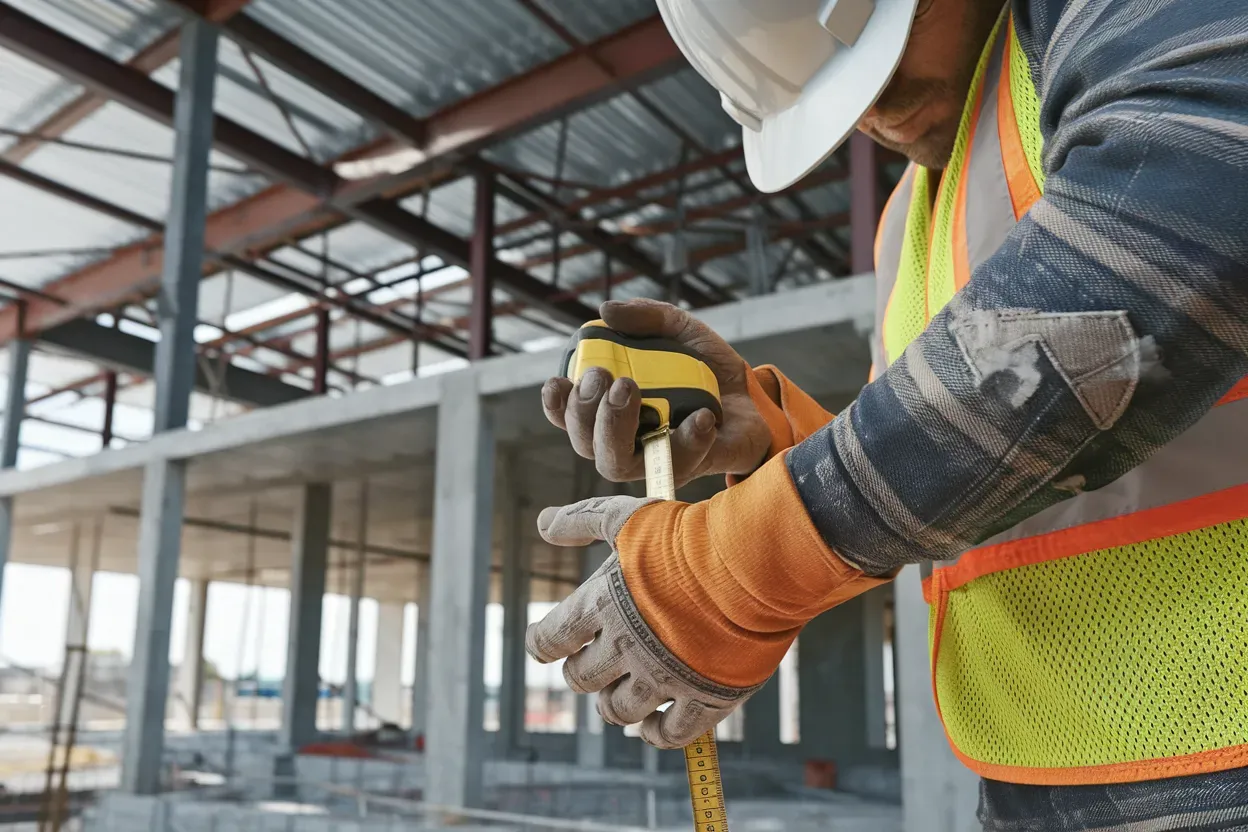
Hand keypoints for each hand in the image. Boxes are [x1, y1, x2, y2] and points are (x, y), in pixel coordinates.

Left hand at [525, 495, 760, 748]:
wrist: (756, 563)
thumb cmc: (690, 536)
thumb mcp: (629, 518)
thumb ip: (582, 520)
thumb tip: (541, 522)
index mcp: (600, 607)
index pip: (550, 640)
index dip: (543, 644)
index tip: (547, 646)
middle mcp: (624, 649)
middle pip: (582, 679)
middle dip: (584, 671)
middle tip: (597, 661)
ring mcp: (663, 679)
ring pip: (618, 711)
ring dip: (614, 704)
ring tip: (622, 694)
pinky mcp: (703, 699)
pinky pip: (669, 734)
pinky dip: (656, 734)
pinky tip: (654, 726)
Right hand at [542, 299, 770, 485]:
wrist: (757, 394)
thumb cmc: (707, 368)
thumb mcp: (682, 330)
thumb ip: (648, 317)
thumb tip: (607, 310)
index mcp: (614, 408)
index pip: (569, 416)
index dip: (556, 405)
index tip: (560, 380)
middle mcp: (627, 438)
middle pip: (585, 443)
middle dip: (585, 411)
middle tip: (607, 378)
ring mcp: (656, 457)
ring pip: (614, 463)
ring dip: (614, 427)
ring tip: (631, 388)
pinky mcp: (690, 467)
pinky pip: (676, 463)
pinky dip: (685, 438)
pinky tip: (701, 415)